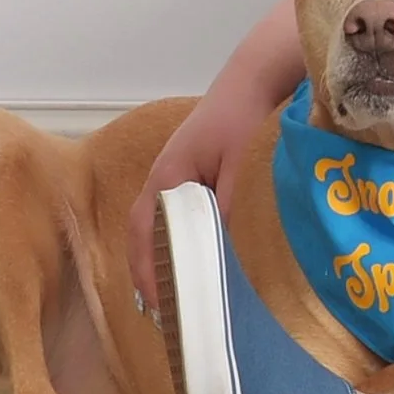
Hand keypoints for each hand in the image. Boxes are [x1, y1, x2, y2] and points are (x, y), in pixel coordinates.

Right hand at [128, 82, 275, 308]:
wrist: (251, 81)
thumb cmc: (243, 118)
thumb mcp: (239, 166)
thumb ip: (228, 205)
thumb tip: (220, 250)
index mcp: (168, 175)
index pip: (144, 230)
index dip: (147, 269)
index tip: (157, 303)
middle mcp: (162, 177)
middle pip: (142, 232)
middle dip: (145, 271)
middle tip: (160, 312)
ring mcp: (172, 174)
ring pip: (153, 224)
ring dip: (155, 257)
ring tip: (167, 295)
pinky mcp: (187, 173)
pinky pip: (170, 214)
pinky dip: (169, 240)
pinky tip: (185, 258)